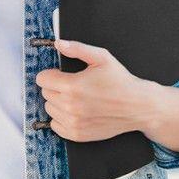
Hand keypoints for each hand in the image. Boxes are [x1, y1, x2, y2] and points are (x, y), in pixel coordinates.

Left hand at [34, 39, 154, 141]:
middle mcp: (70, 106)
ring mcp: (73, 122)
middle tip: (73, 85)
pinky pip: (56, 125)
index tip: (61, 74)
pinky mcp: (77, 135)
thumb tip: (59, 44)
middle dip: (56, 86)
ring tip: (76, 98)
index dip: (51, 73)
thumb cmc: (121, 82)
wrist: (137, 107)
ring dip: (58, 102)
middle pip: (45, 93)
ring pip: (49, 109)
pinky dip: (62, 118)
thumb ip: (77, 48)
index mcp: (73, 86)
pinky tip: (76, 111)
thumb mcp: (102, 57)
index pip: (42, 79)